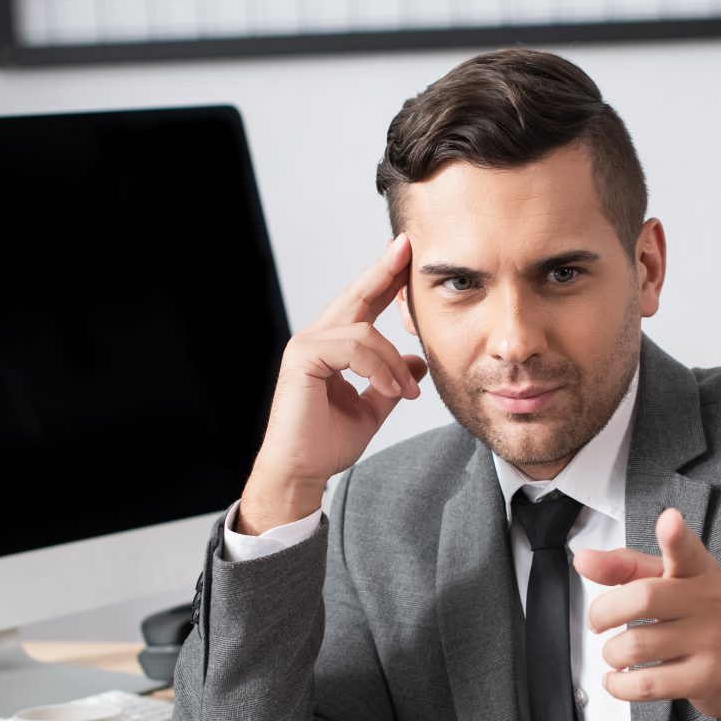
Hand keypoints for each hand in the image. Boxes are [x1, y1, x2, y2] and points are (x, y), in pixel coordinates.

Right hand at [239, 235, 427, 532]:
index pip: (362, 304)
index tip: (406, 257)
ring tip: (407, 393)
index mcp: (332, 346)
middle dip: (384, 272)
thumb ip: (392, 381)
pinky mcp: (302, 358)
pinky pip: (353, 349)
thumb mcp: (372, 408)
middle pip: (356, 295)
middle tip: (407, 248)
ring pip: (364, 332)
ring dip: (394, 362)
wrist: (302, 472)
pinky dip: (379, 369)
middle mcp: (316, 339)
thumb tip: (418, 362)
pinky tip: (392, 392)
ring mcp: (306, 346)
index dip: (384, 279)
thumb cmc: (326, 443)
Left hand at [574, 508, 720, 720]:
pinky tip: (618, 678)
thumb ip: (625, 567)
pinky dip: (618, 684)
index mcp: (698, 571)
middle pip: (642, 598)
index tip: (669, 521)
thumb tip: (583, 560)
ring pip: (635, 645)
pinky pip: (645, 684)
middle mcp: (707, 601)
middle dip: (603, 613)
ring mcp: (709, 640)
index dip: (675, 536)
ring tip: (616, 653)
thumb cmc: (699, 619)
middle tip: (599, 621)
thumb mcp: (669, 583)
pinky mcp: (703, 678)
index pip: (686, 550)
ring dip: (611, 653)